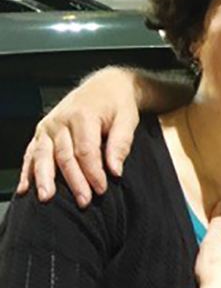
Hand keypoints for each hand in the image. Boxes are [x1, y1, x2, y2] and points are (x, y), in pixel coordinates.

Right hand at [18, 68, 139, 206]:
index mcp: (83, 115)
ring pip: (43, 156)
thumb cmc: (118, 104)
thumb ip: (121, 144)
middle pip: (64, 156)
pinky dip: (27, 171)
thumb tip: (115, 170)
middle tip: (83, 201)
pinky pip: (31, 153)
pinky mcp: (41, 131)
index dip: (93, 173)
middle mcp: (60, 120)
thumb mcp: (127, 119)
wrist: (105, 85)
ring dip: (44, 179)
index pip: (86, 151)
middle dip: (74, 181)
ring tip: (47, 198)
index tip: (102, 190)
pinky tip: (25, 188)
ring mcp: (48, 126)